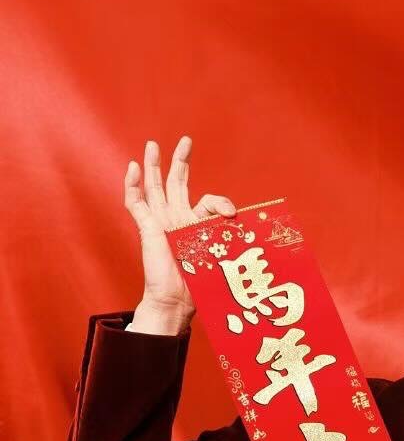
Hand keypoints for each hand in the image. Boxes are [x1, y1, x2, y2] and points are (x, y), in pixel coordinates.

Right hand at [123, 136, 235, 334]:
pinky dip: (132, 185)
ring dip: (153, 166)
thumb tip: (234, 214)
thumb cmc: (200, 283)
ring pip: (154, 188)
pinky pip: (136, 203)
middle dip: (181, 161)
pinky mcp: (147, 228)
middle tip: (186, 141)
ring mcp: (160, 222)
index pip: (207, 202)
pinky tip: (132, 167)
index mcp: (196, 226)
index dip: (220, 202)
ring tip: (152, 145)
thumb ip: (225, 231)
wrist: (177, 300)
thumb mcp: (219, 253)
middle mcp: (177, 220)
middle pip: (177, 184)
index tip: (231, 212)